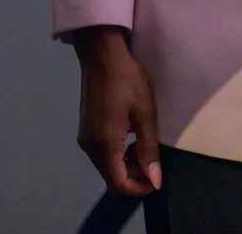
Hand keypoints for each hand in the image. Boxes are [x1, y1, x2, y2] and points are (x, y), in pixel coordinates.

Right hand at [70, 25, 162, 196]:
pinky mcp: (85, 130)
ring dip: (125, 166)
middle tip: (152, 160)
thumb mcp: (144, 114)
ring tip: (142, 147)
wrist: (102, 54)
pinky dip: (116, 155)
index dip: (139, 187)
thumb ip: (148, 150)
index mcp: (104, 144)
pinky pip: (101, 154)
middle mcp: (90, 147)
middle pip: (111, 178)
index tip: (156, 177)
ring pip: (106, 167)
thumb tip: (154, 181)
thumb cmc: (127, 80)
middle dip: (134, 177)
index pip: (119, 184)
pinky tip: (128, 138)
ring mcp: (85, 138)